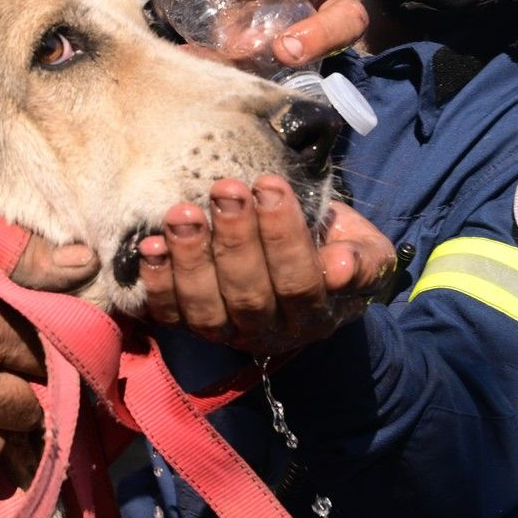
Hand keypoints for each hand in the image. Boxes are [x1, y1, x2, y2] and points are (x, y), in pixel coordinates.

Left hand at [136, 175, 394, 354]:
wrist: (304, 273)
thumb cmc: (333, 248)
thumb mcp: (365, 250)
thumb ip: (364, 260)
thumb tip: (343, 267)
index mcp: (316, 313)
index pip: (298, 281)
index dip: (283, 235)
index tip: (270, 185)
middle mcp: (270, 332)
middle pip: (249, 295)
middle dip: (235, 240)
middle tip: (225, 190)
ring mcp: (227, 333)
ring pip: (205, 309)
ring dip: (190, 259)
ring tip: (183, 214)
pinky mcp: (189, 327)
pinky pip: (168, 314)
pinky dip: (157, 281)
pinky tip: (151, 245)